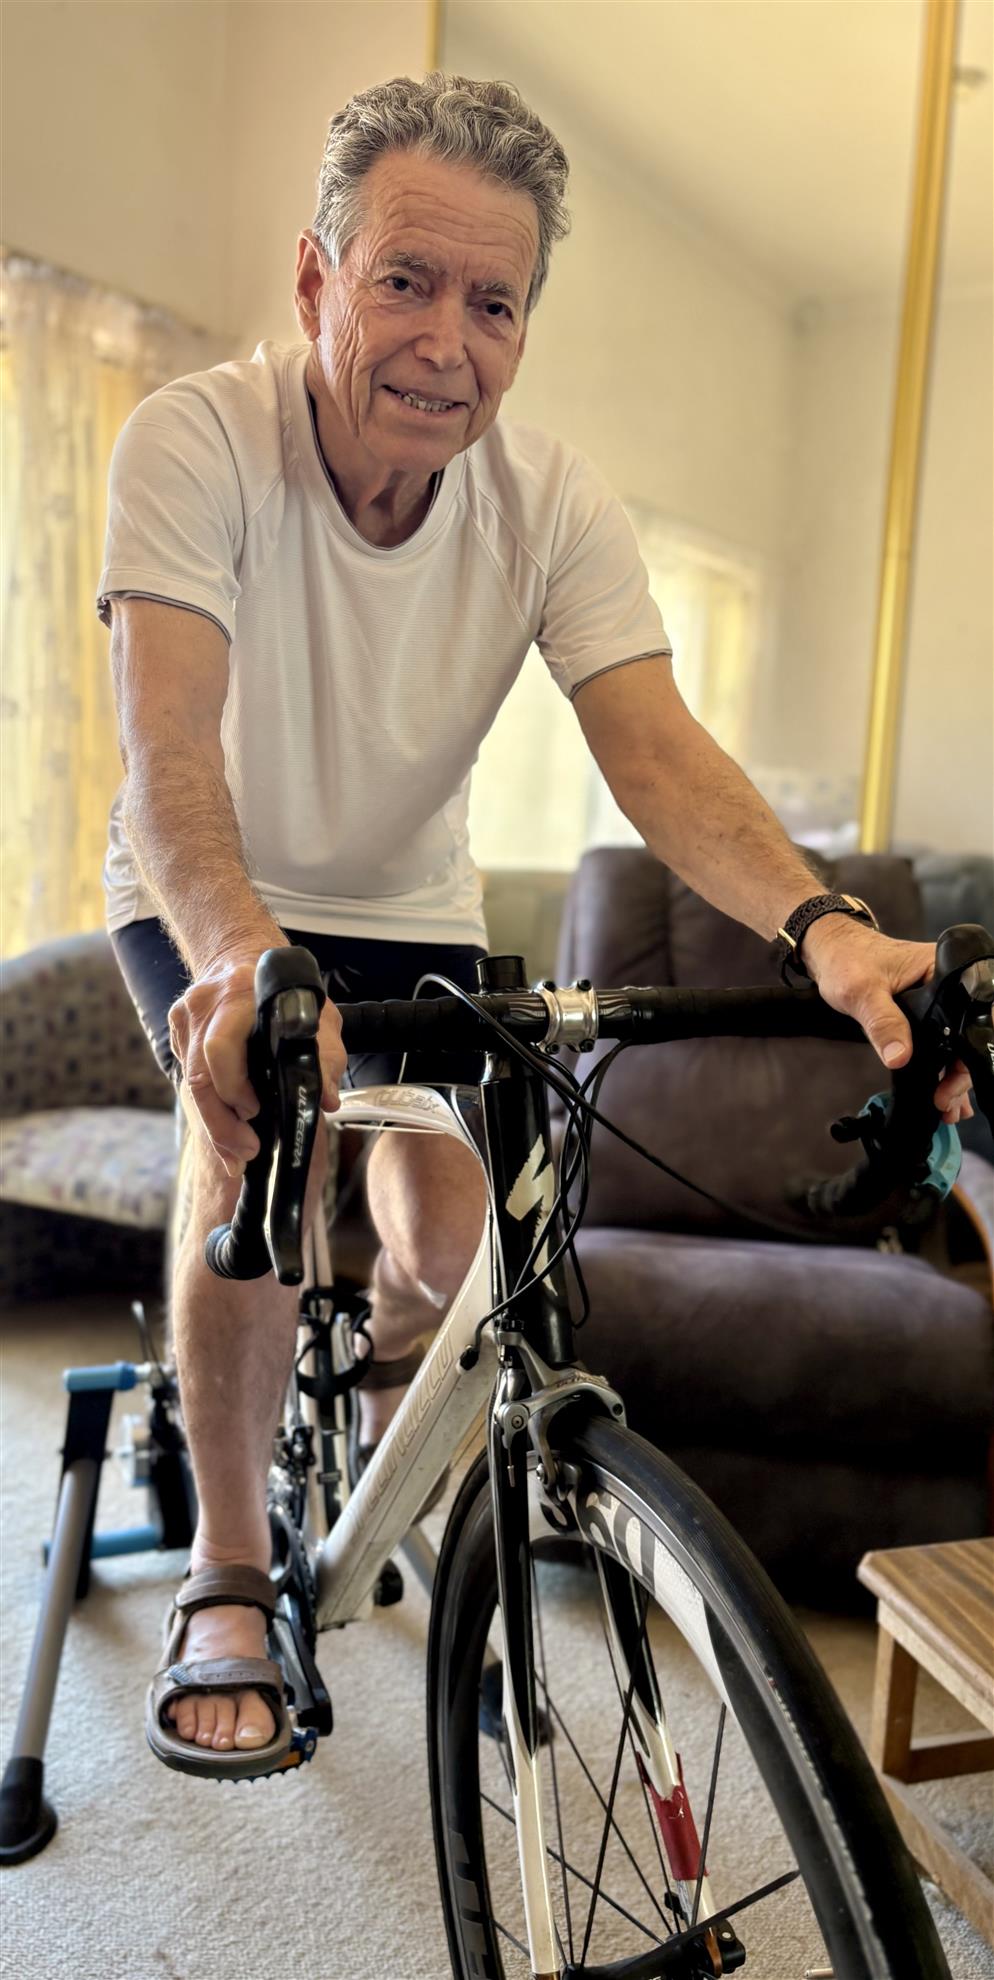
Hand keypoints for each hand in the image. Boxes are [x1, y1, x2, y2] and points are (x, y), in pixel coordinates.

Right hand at [168, 947, 345, 1177]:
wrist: (241, 950)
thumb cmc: (285, 987)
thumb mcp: (319, 1014)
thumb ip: (327, 1055)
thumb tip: (325, 1099)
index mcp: (239, 996)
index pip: (220, 1050)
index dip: (234, 1089)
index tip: (255, 1113)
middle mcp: (205, 1006)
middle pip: (198, 1076)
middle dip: (220, 1123)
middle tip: (246, 1152)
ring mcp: (186, 1018)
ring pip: (190, 1082)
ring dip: (213, 1124)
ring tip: (236, 1154)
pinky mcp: (178, 1029)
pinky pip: (188, 1075)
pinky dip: (207, 1105)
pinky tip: (224, 1129)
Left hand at [799, 917, 973, 1124]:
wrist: (828, 950)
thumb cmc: (846, 959)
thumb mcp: (862, 992)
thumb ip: (882, 1022)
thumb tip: (900, 1056)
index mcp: (942, 971)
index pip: (968, 1017)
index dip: (965, 1055)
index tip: (950, 1083)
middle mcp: (946, 986)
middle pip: (965, 1036)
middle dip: (959, 1074)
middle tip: (946, 1104)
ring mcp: (935, 1002)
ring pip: (952, 1044)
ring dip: (952, 1077)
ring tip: (948, 1109)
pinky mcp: (921, 1013)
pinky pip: (936, 1042)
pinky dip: (939, 1068)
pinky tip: (942, 1092)